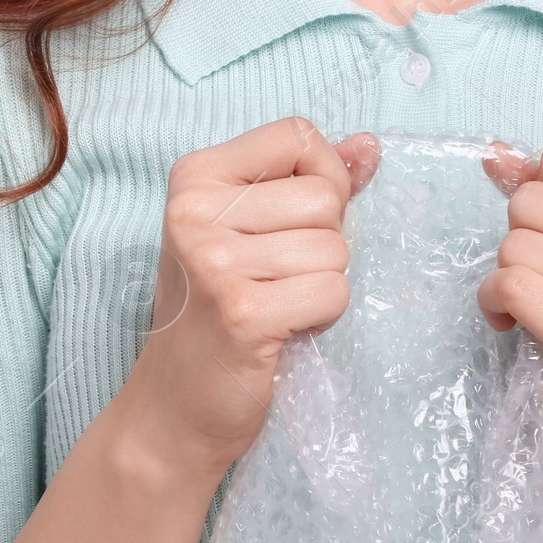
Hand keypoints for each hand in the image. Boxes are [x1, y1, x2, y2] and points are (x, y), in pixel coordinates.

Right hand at [116, 117, 380, 488]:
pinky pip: (333, 291)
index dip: (322, 178)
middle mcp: (195, 211)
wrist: (173, 407)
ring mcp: (215, 262)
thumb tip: (369, 146)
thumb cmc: (216, 312)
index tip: (293, 222)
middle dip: (324, 242)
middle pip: (324, 196)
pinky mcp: (242, 312)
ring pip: (334, 248)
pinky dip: (323, 316)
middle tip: (277, 277)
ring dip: (322, 284)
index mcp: (196, 176)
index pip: (298, 135)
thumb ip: (312, 181)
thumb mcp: (251, 231)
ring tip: (276, 305)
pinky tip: (283, 331)